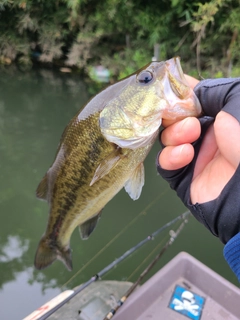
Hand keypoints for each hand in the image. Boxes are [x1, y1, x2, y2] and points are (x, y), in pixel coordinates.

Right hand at [158, 76, 239, 203]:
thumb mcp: (238, 101)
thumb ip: (214, 91)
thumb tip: (190, 93)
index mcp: (221, 118)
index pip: (192, 102)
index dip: (179, 95)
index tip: (170, 89)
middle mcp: (207, 137)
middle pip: (174, 120)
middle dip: (174, 115)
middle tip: (184, 115)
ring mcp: (196, 158)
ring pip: (167, 140)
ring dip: (173, 134)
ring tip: (190, 134)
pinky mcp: (185, 179)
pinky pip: (165, 165)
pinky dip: (169, 157)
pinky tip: (185, 154)